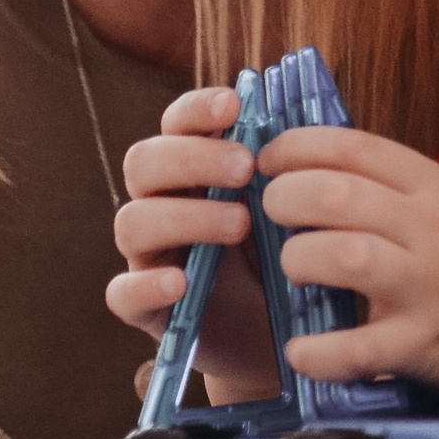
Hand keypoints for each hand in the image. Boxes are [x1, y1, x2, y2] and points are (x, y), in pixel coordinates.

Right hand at [107, 86, 278, 401]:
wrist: (285, 333)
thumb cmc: (285, 254)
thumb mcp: (293, 207)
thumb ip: (292, 167)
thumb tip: (315, 121)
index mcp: (195, 171)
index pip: (177, 124)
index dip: (196, 108)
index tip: (234, 105)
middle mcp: (163, 204)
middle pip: (144, 162)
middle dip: (192, 158)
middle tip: (245, 168)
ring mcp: (150, 256)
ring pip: (132, 221)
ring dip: (185, 216)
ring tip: (240, 225)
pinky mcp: (148, 309)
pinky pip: (123, 293)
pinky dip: (146, 284)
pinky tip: (180, 282)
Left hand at [253, 125, 438, 405]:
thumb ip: (422, 194)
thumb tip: (351, 180)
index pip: (357, 146)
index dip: (298, 146)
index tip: (268, 159)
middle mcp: (436, 230)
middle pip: (335, 195)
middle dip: (283, 199)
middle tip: (270, 214)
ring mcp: (435, 287)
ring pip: (342, 257)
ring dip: (299, 262)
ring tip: (293, 273)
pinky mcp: (435, 346)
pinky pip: (362, 349)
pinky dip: (321, 351)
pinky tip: (301, 353)